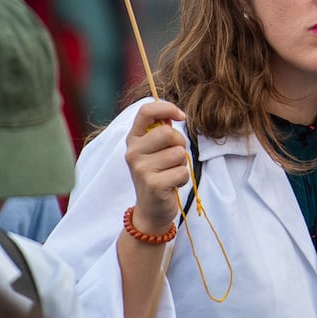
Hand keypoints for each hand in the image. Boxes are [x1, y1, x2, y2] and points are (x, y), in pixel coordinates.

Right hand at [124, 100, 188, 232]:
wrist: (151, 209)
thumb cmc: (158, 174)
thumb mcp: (154, 150)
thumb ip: (161, 130)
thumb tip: (175, 113)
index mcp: (133, 139)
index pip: (146, 111)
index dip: (167, 108)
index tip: (181, 116)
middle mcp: (133, 152)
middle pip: (168, 133)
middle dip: (180, 143)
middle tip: (175, 156)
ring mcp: (141, 169)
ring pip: (178, 153)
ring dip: (182, 163)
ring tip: (171, 172)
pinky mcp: (153, 185)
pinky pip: (181, 172)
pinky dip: (183, 179)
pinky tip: (172, 185)